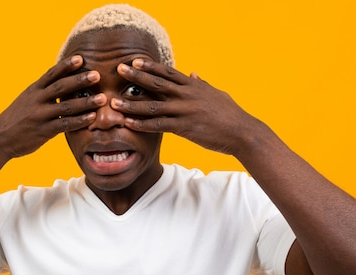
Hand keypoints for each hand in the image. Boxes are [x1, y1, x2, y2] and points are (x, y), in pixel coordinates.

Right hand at [0, 55, 104, 158]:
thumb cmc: (16, 120)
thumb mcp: (26, 101)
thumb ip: (42, 93)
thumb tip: (60, 84)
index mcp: (33, 91)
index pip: (51, 74)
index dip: (66, 66)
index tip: (81, 58)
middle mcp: (36, 100)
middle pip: (60, 87)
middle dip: (79, 80)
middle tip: (97, 74)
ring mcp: (40, 115)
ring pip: (66, 106)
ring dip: (85, 102)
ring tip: (102, 98)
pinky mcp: (43, 131)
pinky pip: (64, 124)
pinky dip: (79, 121)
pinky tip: (92, 118)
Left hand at [113, 59, 266, 154]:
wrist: (242, 132)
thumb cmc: (230, 114)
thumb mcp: (216, 94)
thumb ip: (202, 84)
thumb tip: (194, 73)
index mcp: (193, 86)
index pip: (168, 72)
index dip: (150, 66)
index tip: (135, 61)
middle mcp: (187, 95)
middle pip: (156, 82)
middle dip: (136, 76)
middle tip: (118, 70)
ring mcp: (184, 110)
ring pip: (152, 105)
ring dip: (131, 103)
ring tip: (114, 102)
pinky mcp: (183, 127)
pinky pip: (157, 125)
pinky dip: (141, 124)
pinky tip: (128, 123)